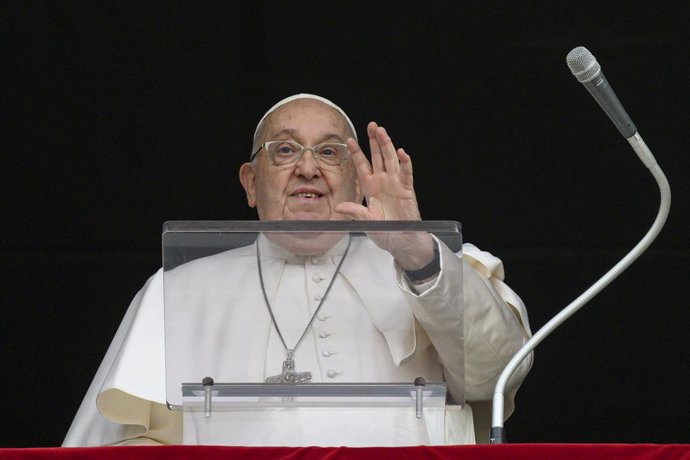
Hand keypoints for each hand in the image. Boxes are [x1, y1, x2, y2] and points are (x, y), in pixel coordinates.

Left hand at [335, 122, 434, 269]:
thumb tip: (339, 207)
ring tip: (382, 132)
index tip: (349, 140)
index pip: (362, 166)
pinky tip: (401, 153)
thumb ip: (355, 212)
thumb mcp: (366, 221)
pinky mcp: (407, 190)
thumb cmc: (385, 231)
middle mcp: (382, 182)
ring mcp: (395, 184)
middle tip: (371, 125)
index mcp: (370, 187)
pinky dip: (405, 163)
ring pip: (391, 160)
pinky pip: (406, 174)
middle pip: (378, 157)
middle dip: (374, 141)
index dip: (356, 153)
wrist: (402, 241)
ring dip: (387, 145)